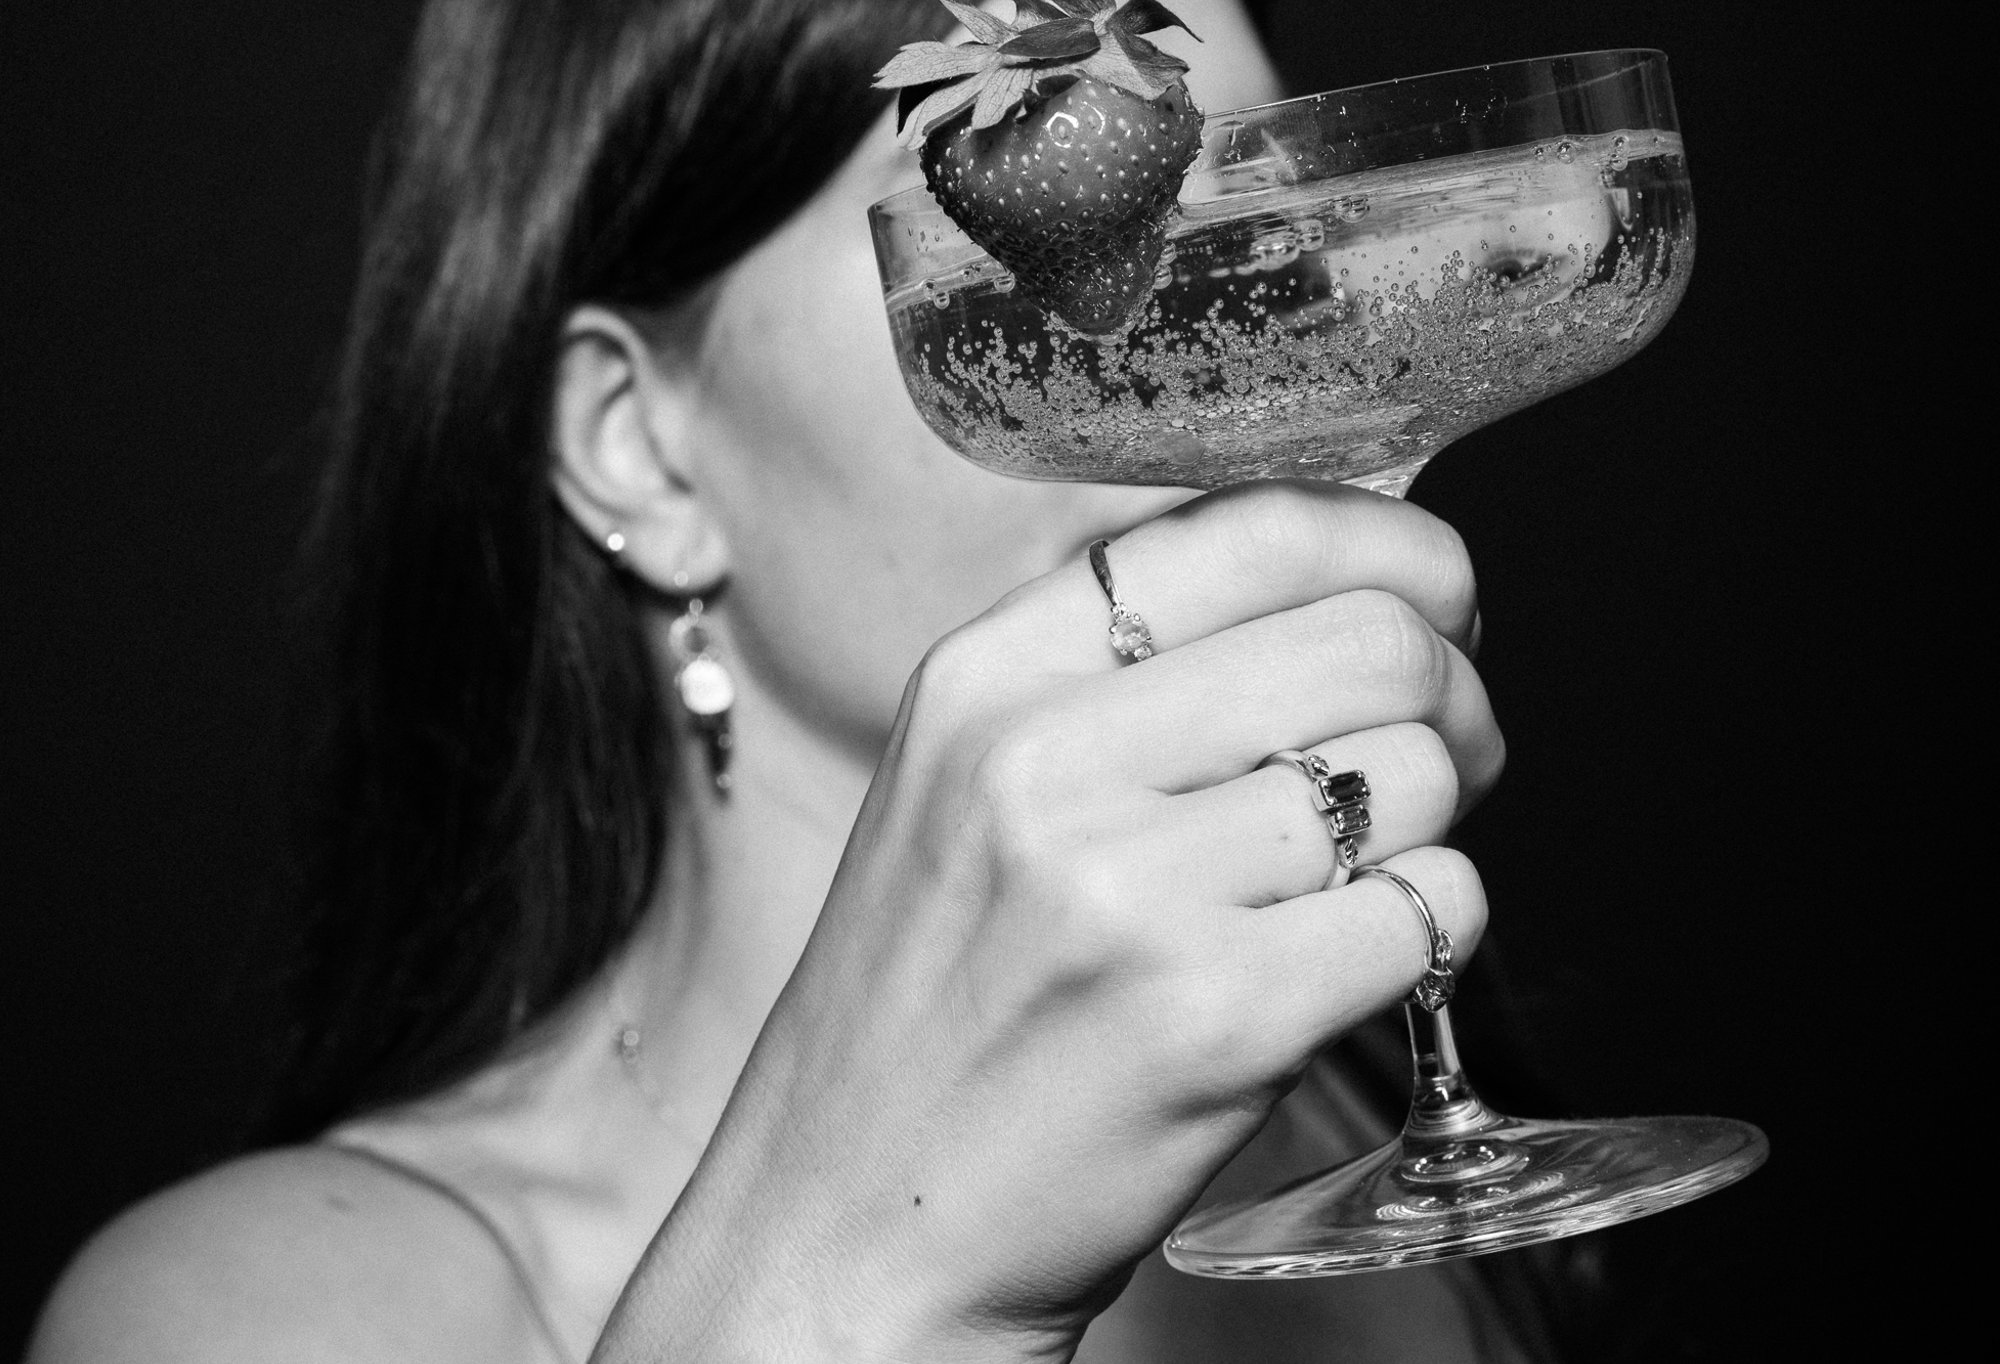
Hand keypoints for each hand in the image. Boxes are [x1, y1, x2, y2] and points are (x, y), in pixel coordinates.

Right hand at [608, 480, 1502, 1362]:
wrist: (851, 1225)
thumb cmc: (933, 1005)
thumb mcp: (966, 785)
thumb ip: (1120, 674)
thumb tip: (1347, 582)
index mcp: (984, 677)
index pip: (1253, 527)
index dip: (1392, 547)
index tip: (1431, 599)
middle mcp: (1044, 759)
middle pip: (1371, 635)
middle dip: (1454, 688)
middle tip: (1445, 746)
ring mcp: (1129, 890)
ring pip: (1418, 770)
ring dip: (1435, 819)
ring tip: (1361, 870)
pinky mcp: (1216, 1018)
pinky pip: (1429, 906)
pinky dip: (1430, 928)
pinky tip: (1350, 960)